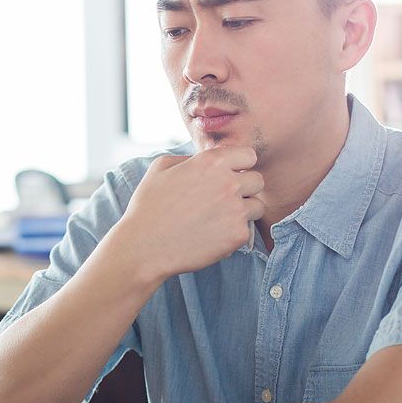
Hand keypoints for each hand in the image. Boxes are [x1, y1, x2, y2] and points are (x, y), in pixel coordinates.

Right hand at [111, 145, 263, 281]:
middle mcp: (228, 182)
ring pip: (257, 206)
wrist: (144, 247)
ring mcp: (236, 209)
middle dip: (244, 190)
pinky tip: (211, 236)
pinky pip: (247, 230)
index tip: (228, 177)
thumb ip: (189, 158)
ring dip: (243, 212)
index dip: (239, 166)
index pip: (248, 155)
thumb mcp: (160, 168)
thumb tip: (203, 160)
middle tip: (222, 202)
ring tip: (218, 220)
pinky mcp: (237, 235)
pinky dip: (233, 235)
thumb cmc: (148, 207)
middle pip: (257, 181)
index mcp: (211, 162)